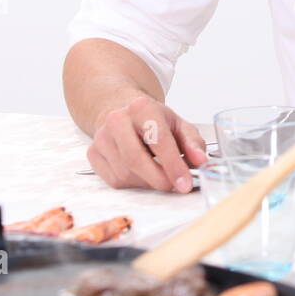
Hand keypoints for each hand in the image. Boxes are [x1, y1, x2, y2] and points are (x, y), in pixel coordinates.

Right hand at [87, 95, 207, 191]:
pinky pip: (114, 180)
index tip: (185, 183)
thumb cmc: (153, 120)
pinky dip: (134, 183)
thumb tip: (201, 161)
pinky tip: (143, 173)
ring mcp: (102, 137)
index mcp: (142, 108)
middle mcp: (117, 120)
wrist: (123, 110)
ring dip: (148, 182)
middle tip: (174, 187)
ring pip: (125, 173)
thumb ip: (193, 142)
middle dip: (159, 179)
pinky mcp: (93, 153)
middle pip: (135, 159)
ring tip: (160, 175)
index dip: (173, 165)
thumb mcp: (178, 124)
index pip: (158, 140)